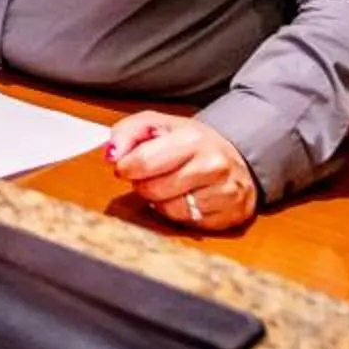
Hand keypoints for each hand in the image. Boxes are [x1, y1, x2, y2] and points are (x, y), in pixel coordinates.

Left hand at [106, 113, 260, 232]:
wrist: (237, 158)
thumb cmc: (191, 142)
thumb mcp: (157, 124)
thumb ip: (127, 132)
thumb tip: (112, 155)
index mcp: (192, 138)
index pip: (143, 161)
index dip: (126, 167)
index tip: (125, 166)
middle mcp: (213, 165)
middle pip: (153, 189)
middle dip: (143, 184)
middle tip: (150, 176)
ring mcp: (224, 192)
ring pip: (169, 209)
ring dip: (160, 200)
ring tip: (169, 185)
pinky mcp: (229, 215)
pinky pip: (187, 223)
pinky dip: (179, 212)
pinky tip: (185, 198)